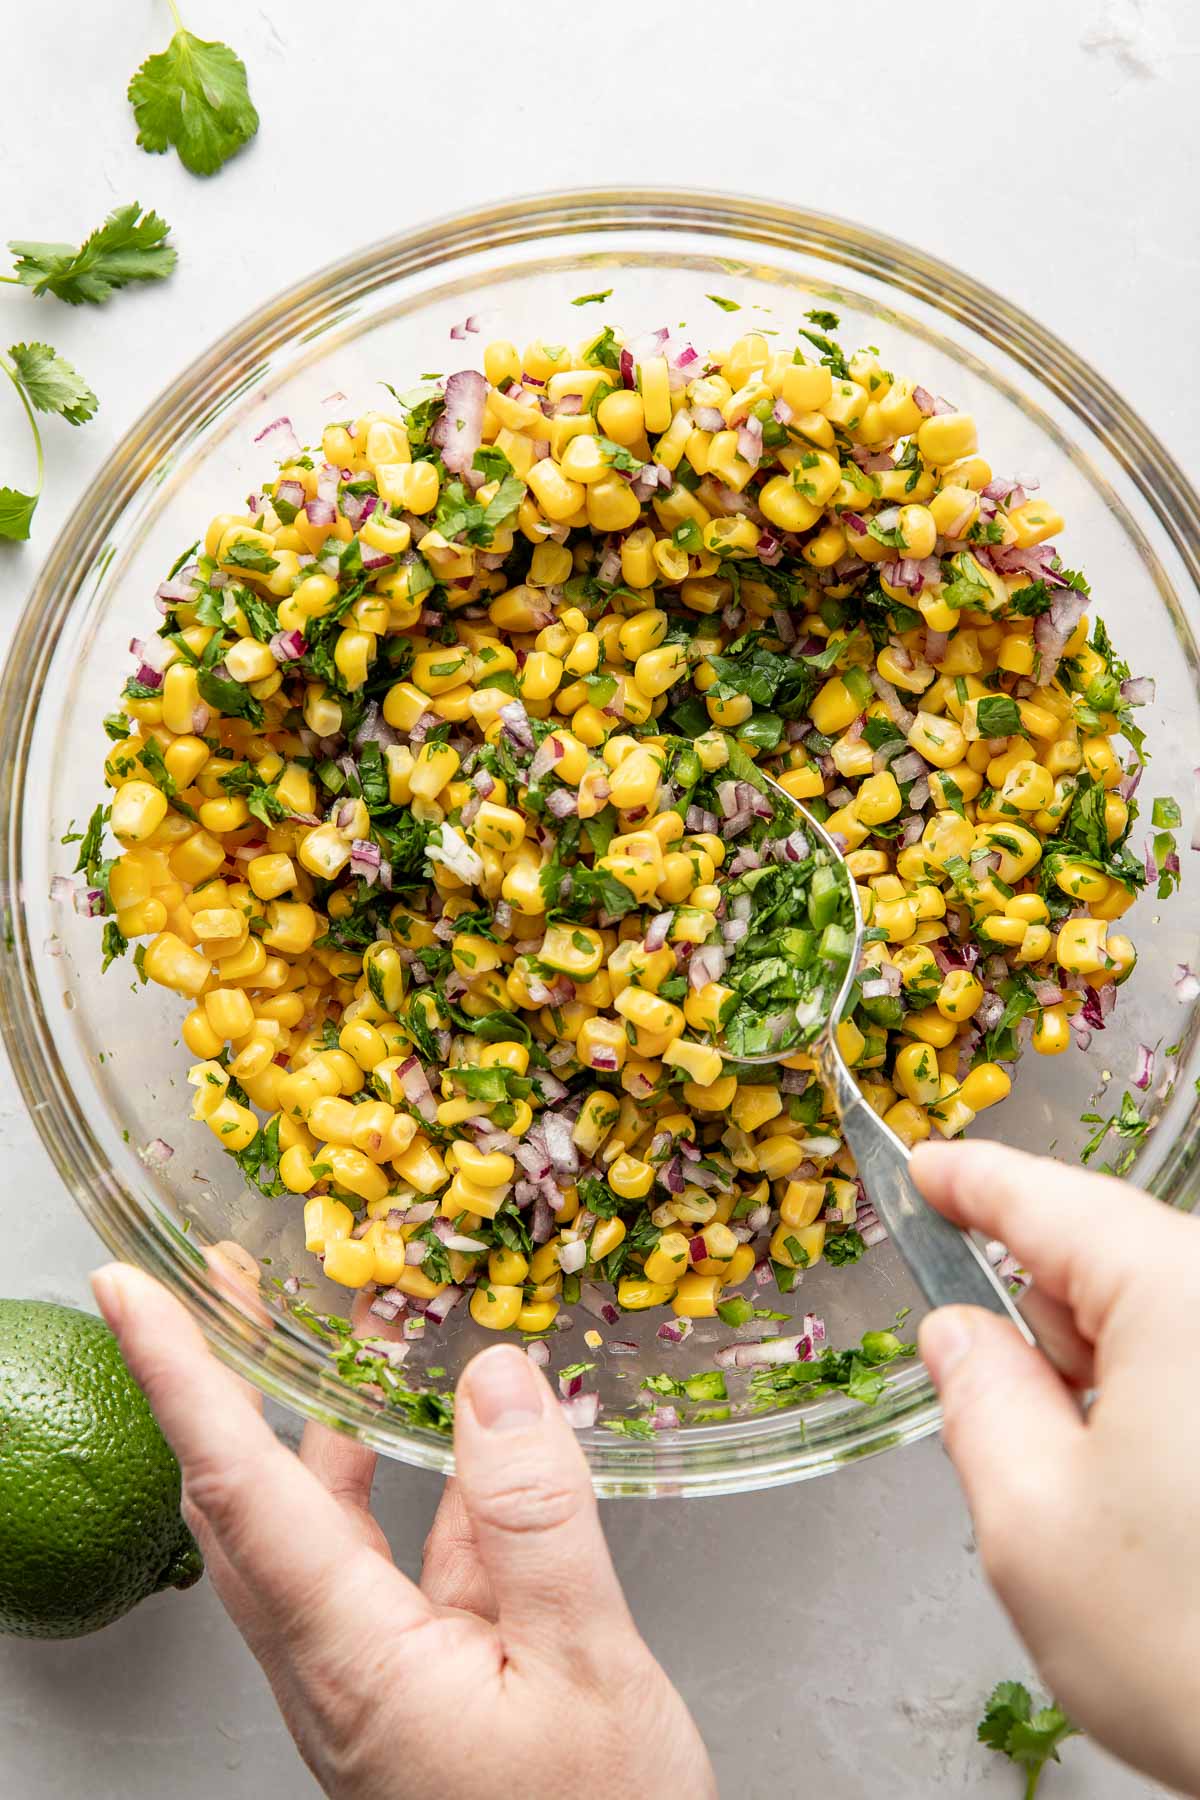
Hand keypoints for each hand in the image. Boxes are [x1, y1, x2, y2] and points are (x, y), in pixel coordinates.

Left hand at [90, 1264, 714, 1799]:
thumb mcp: (586, 1665)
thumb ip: (534, 1517)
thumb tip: (492, 1379)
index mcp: (351, 1658)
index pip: (235, 1489)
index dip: (177, 1378)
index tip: (130, 1295)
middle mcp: (331, 1663)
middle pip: (237, 1499)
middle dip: (214, 1380)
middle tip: (220, 1286)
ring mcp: (365, 1676)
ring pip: (307, 1526)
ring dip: (312, 1426)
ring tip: (343, 1337)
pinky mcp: (409, 1684)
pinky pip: (387, 1560)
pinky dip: (408, 1485)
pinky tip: (463, 1445)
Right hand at [911, 1140, 1199, 1797]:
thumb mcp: (1032, 1520)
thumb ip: (976, 1395)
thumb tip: (960, 1331)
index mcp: (1180, 1294)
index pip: (1048, 1200)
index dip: (970, 1182)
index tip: (922, 1169)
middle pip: (1107, 1267)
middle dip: (1044, 1333)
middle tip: (1020, 1447)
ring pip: (1161, 1329)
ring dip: (1112, 1394)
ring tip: (1116, 1521)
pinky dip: (1168, 1423)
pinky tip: (1171, 1524)